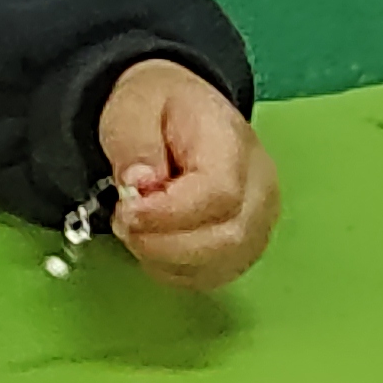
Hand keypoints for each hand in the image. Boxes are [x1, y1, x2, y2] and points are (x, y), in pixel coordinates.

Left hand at [97, 61, 279, 289]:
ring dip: (164, 259)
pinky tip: (151, 244)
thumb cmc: (157, 108)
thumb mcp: (133, 106)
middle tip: (122, 221)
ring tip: (134, 229)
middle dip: (162, 242)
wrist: (177, 112)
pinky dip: (172, 270)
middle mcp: (260, 189)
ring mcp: (257, 222)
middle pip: (227, 239)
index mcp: (235, 146)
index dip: (168, 213)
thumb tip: (139, 184)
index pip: (219, 195)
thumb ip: (134, 142)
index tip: (125, 210)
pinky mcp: (243, 246)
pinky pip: (212, 275)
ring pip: (221, 265)